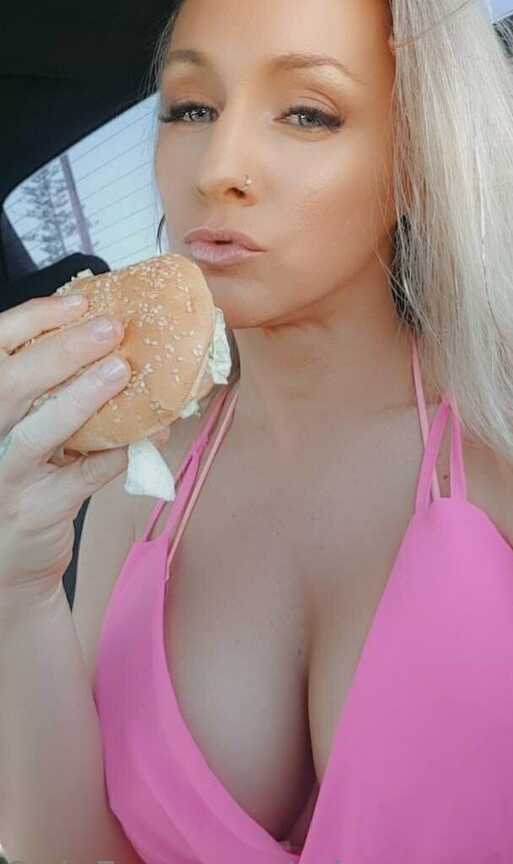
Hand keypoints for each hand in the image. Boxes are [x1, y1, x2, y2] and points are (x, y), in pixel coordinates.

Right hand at [0, 292, 168, 601]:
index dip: (32, 319)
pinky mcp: (37, 510)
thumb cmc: (24, 479)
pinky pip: (81, 477)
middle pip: (12, 383)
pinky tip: (148, 435)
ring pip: (40, 431)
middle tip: (109, 328)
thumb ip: (50, 391)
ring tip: (120, 371)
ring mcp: (7, 475)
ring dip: (82, 398)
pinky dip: (116, 454)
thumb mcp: (23, 429)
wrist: (8, 562)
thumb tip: (112, 343)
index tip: (78, 301)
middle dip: (62, 349)